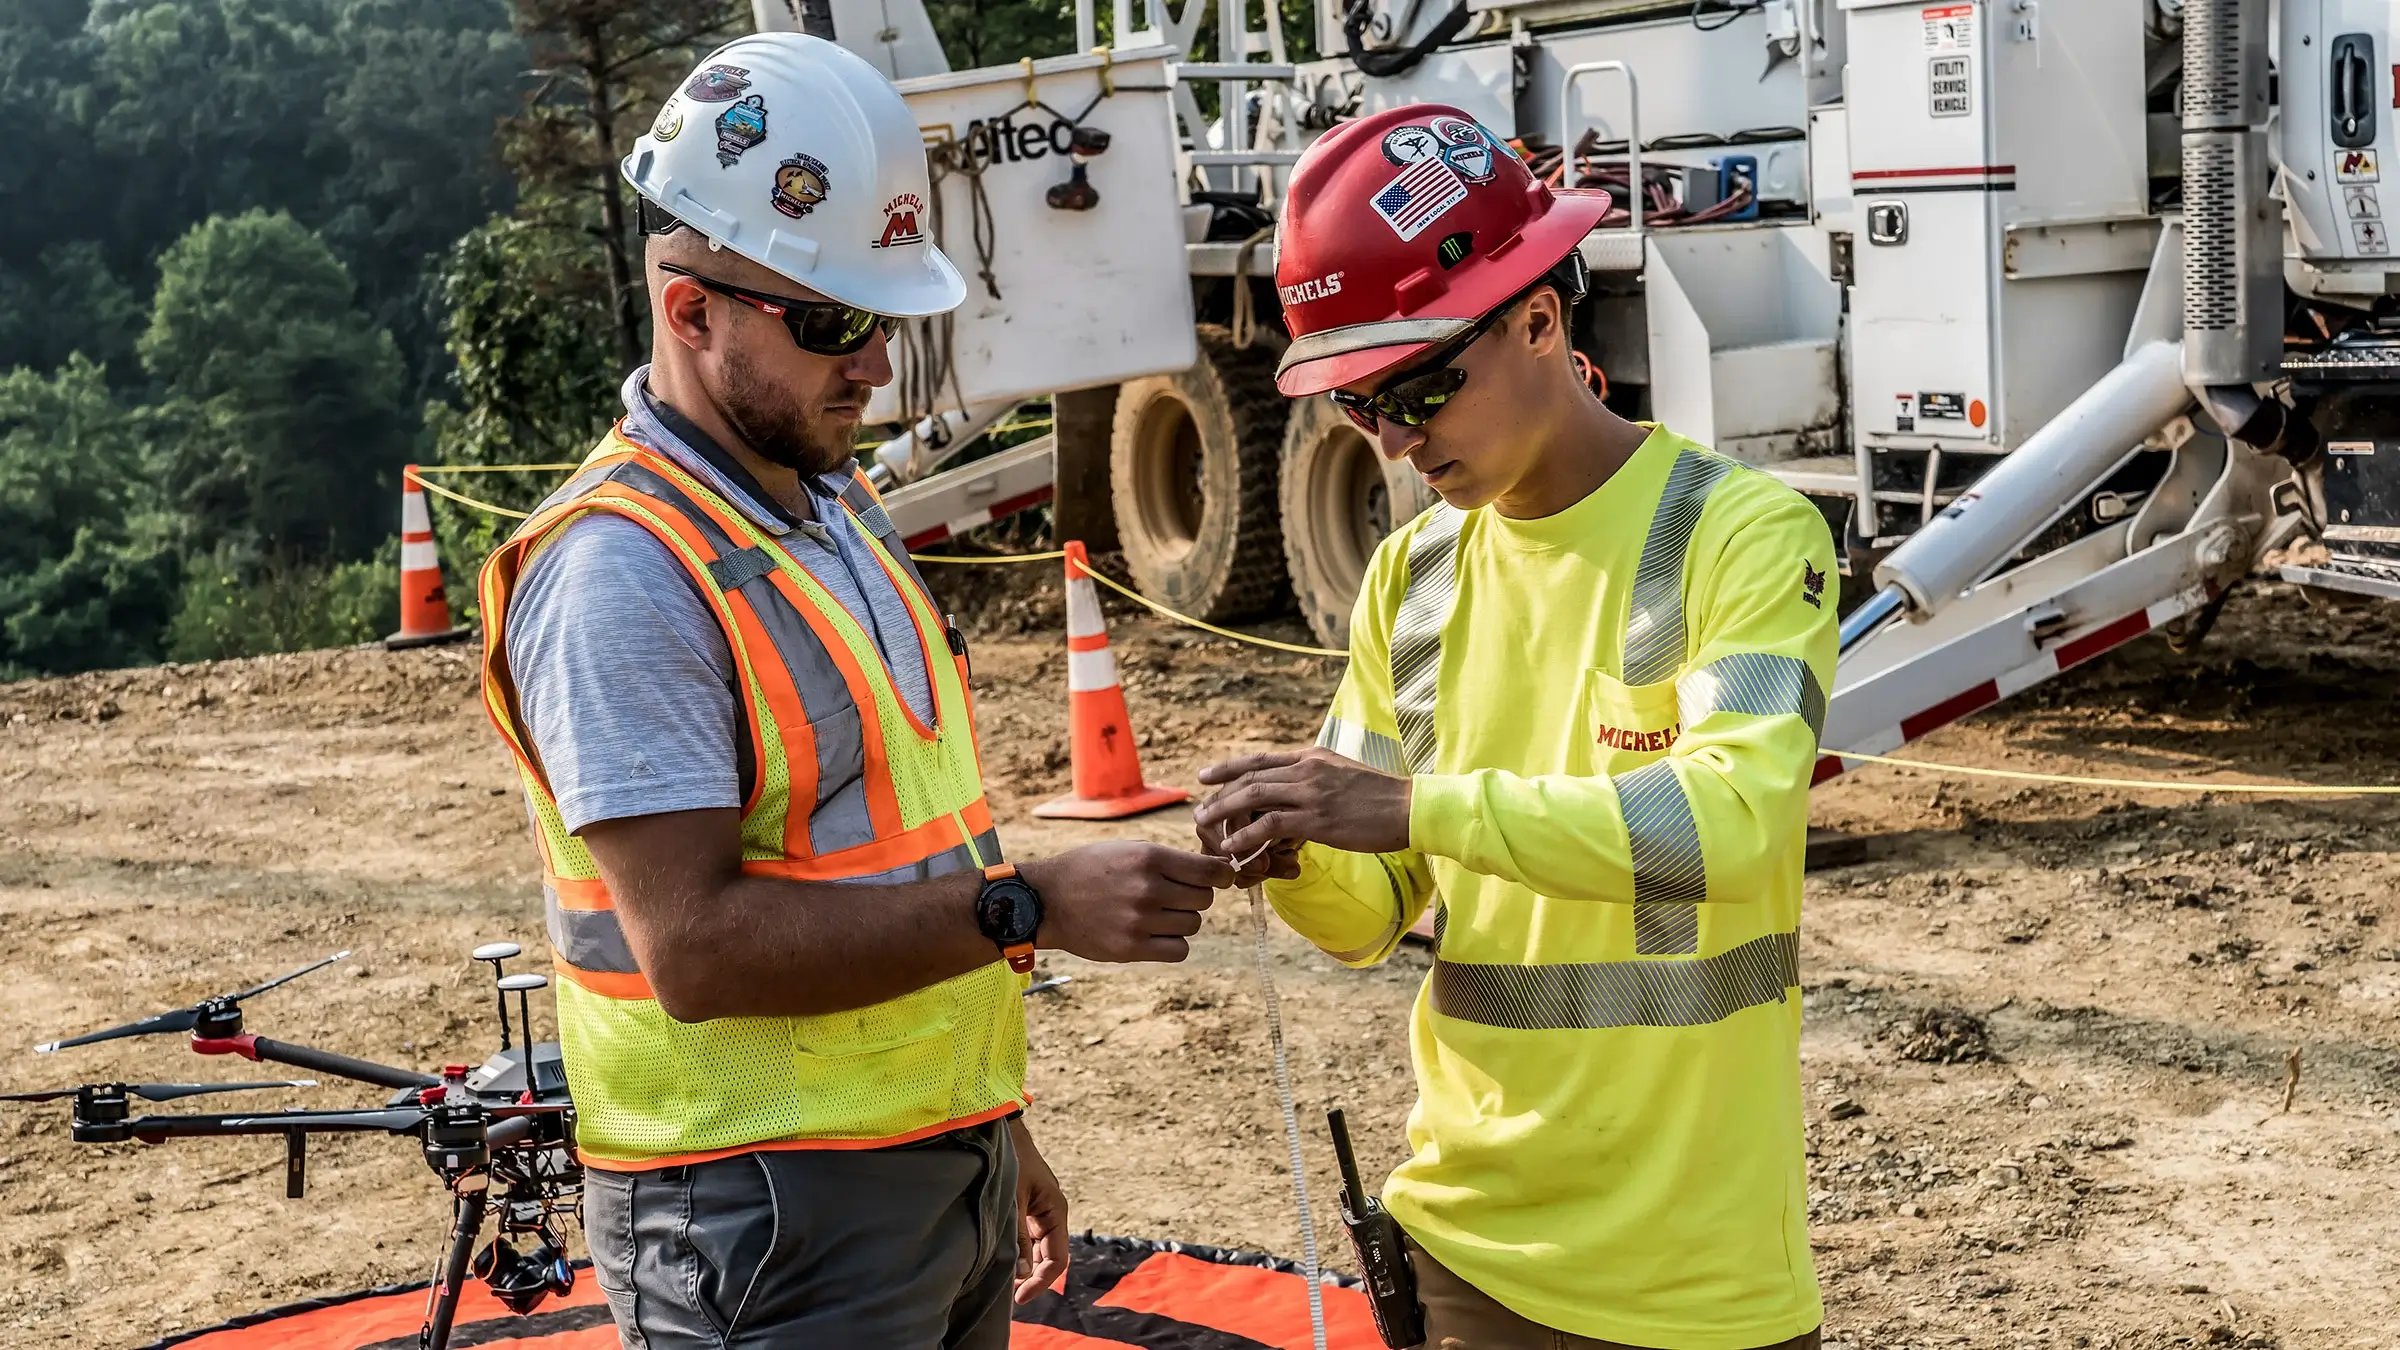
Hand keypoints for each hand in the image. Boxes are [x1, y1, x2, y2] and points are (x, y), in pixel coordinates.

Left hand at [1010, 1117, 1068, 1303]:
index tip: (1020, 1298)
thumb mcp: (1012, 1202)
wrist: (999, 1130)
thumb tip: (1020, 1274)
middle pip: (1048, 1257)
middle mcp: (1051, 1214)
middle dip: (1031, 1277)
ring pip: (1037, 1249)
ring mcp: (1039, 1210)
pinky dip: (1017, 1251)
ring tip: (1001, 1280)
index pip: (1057, 1260)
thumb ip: (1016, 1238)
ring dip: (1023, 1265)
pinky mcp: (1026, 1207)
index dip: (1041, 1283)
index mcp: (1056, 1211)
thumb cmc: (1009, 1161)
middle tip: (1006, 1294)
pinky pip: (1026, 1237)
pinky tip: (1000, 1258)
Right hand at [1018, 842, 1233, 963]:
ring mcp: (1140, 921)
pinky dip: (1174, 944)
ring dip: (1182, 920)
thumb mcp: (1127, 849)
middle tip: (1176, 895)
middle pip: (1204, 899)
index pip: (1210, 871)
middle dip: (1196, 896)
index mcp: (1149, 858)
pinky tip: (1157, 934)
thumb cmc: (1090, 869)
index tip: (1220, 878)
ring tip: (1158, 913)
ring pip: (1192, 924)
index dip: (1221, 875)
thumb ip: (1168, 859)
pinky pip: (1179, 950)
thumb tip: (1215, 870)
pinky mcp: (1131, 948)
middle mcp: (1147, 889)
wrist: (1046, 900)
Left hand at [1194, 748, 1412, 863]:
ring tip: (1205, 825)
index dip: (1229, 767)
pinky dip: (1247, 835)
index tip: (1206, 775)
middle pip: (1251, 777)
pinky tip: (1232, 846)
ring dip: (1224, 811)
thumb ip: (1316, 778)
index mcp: (1312, 756)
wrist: (1409, 807)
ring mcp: (1311, 792)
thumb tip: (1295, 791)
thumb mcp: (1343, 775)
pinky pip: (1271, 824)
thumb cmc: (1380, 798)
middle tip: (1199, 808)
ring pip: (1254, 796)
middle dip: (1220, 793)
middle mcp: (1307, 769)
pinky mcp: (1317, 818)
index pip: (1260, 759)